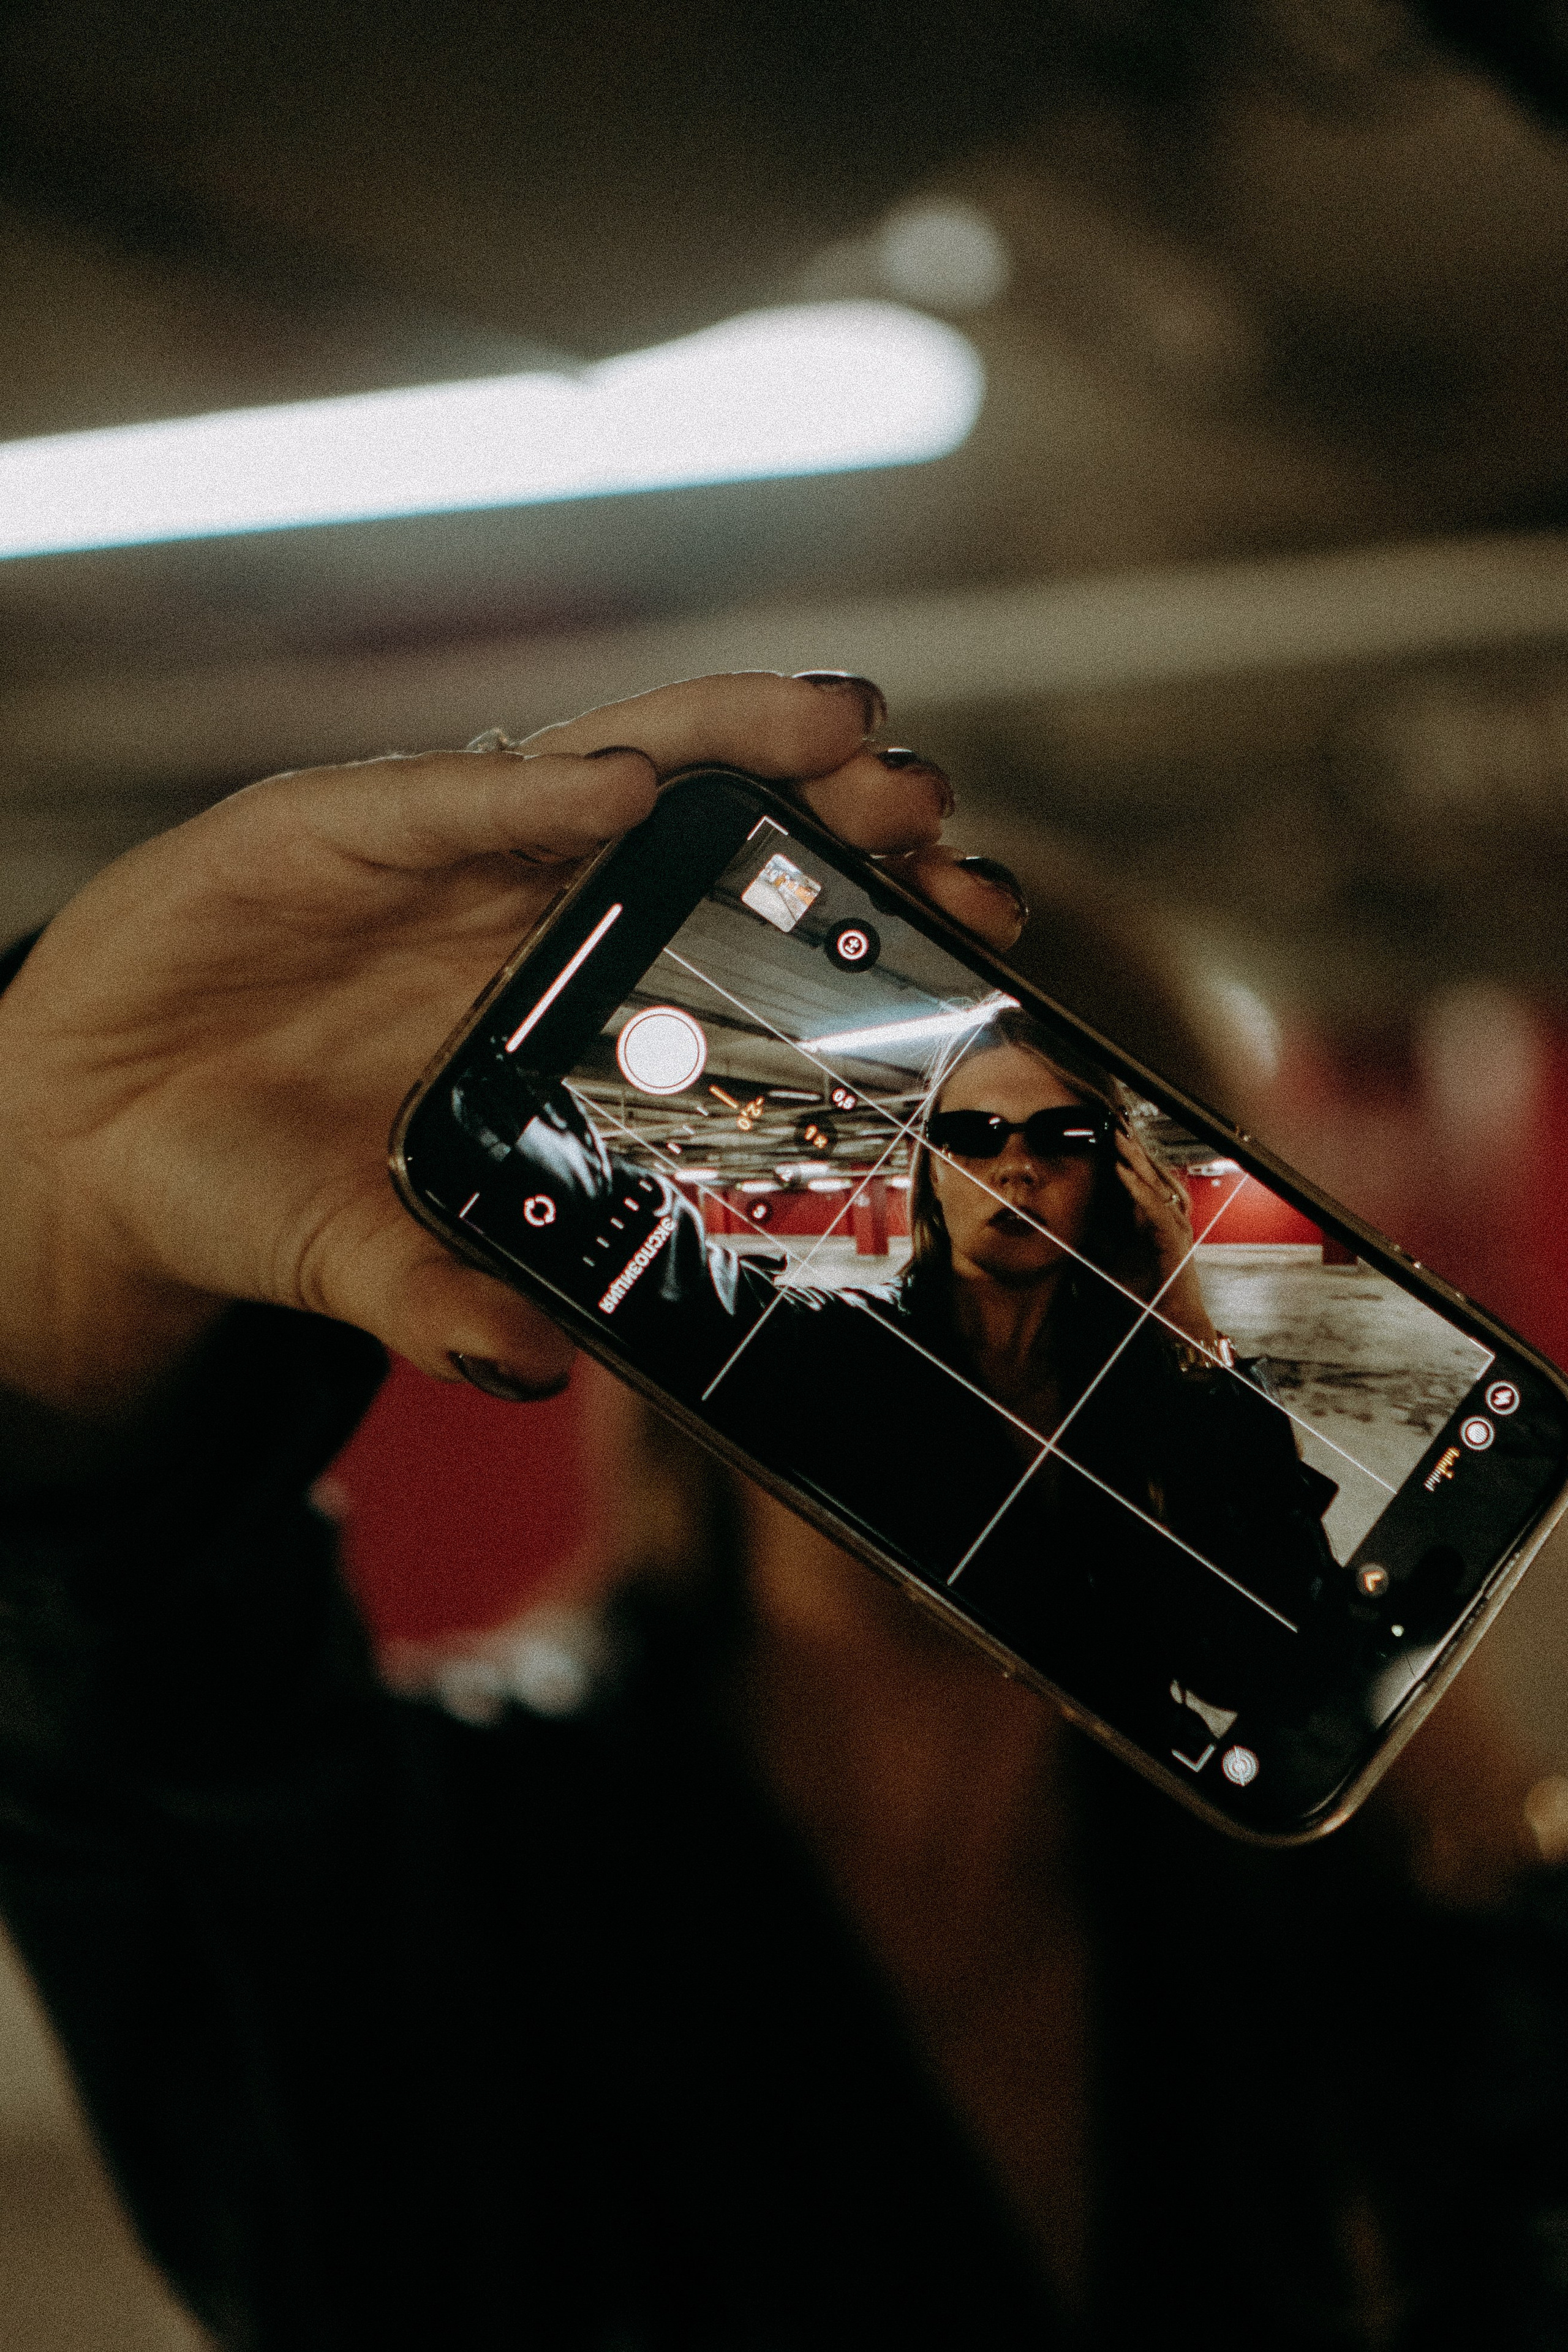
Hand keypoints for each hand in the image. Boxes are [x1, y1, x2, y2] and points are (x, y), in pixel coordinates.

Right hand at [0, 673, 1022, 1430]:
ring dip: (722, 738)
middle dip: (823, 803)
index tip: (974, 912)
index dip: (845, 913)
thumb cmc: (257, 1183)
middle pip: (702, 826)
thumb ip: (447, 1302)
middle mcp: (513, 903)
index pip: (728, 932)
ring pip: (597, 766)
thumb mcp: (361, 1259)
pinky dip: (517, 794)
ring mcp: (422, 856)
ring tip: (839, 726)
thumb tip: (543, 1373)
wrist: (93, 1134)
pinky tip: (615, 787)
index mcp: (554, 993)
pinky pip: (427, 801)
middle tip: (933, 807)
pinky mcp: (312, 828)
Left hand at [1114, 1130, 1217, 1351]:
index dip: (1126, 1153)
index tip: (1109, 1130)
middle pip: (1151, 1173)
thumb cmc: (1145, 1294)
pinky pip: (1157, 1208)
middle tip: (1114, 1121)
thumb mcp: (1110, 1260)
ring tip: (1117, 1137)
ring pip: (1156, 1184)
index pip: (1141, 1177)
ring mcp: (1176, 1226)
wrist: (1171, 1324)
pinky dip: (1139, 1190)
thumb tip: (1075, 1218)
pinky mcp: (1175, 1240)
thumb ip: (1098, 1237)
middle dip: (1132, 1147)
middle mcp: (1169, 1216)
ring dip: (1136, 1160)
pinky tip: (1124, 1173)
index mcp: (1156, 1217)